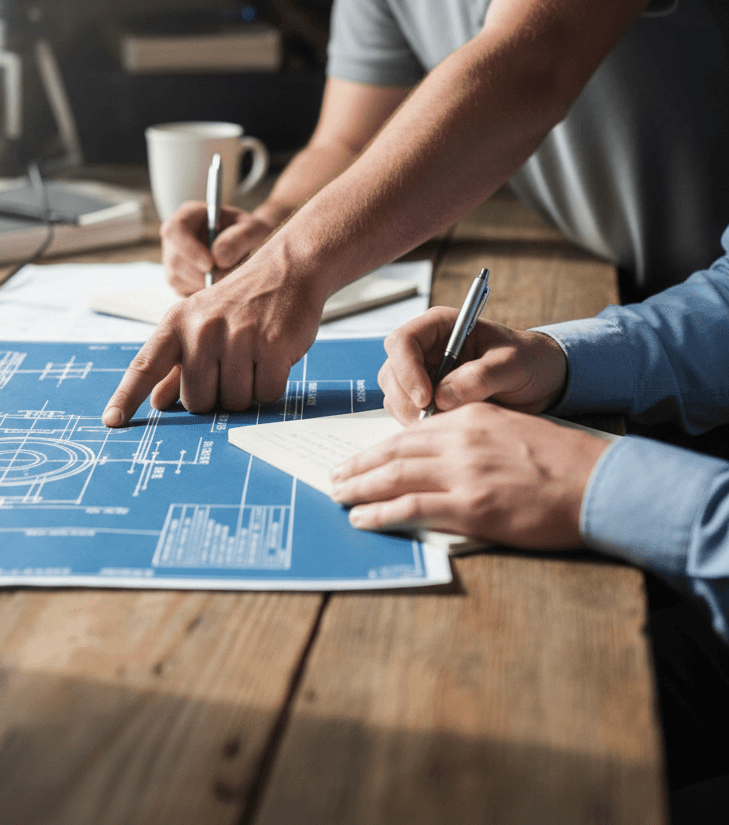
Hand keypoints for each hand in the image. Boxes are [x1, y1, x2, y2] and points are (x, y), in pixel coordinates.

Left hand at [102, 252, 324, 425]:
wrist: (287, 271)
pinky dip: (270, 386)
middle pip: (198, 401)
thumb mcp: (200, 324)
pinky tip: (272, 359)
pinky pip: (265, 394)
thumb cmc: (239, 304)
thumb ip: (177, 366)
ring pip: (234, 402)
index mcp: (177, 324)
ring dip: (246, 391)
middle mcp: (202, 329)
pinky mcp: (272, 346)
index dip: (127, 397)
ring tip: (253, 358)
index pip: (145, 366)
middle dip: (216, 395)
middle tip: (230, 366)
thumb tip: (156, 402)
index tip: (112, 421)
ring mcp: (238, 337)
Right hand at [160, 202, 277, 295]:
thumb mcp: (254, 230)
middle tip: (230, 279)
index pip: (175, 229)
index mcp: (189, 215)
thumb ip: (240, 238)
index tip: (210, 265)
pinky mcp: (177, 281)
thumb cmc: (250, 234)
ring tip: (230, 278)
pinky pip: (184, 293)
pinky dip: (204, 295)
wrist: (249, 249)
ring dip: (205, 285)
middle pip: (175, 260)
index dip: (189, 248)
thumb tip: (218, 258)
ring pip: (178, 279)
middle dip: (202, 275)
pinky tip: (221, 285)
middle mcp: (175, 238)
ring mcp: (173, 260)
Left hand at [329, 403, 609, 548]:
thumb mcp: (512, 431)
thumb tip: (438, 460)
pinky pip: (410, 508)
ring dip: (360, 487)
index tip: (360, 457)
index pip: (411, 432)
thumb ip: (472, 440)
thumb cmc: (562, 463)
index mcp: (470, 417)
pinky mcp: (470, 506)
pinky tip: (362, 518)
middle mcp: (460, 439)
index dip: (379, 447)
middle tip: (336, 476)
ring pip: (394, 477)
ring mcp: (463, 473)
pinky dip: (380, 513)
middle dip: (359, 465)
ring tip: (339, 496)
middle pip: (394, 452)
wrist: (599, 484)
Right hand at [378, 307, 568, 423]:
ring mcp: (421, 375)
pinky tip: (447, 427)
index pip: (403, 341)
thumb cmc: (528, 361)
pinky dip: (420, 426)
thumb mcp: (512, 364)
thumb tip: (443, 397)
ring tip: (448, 423)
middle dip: (407, 399)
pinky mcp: (425, 400)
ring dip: (413, 415)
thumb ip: (480, 377)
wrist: (539, 382)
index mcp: (440, 327)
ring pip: (394, 396)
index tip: (426, 398)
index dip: (407, 369)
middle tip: (434, 419)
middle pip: (391, 372)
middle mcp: (424, 349)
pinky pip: (407, 415)